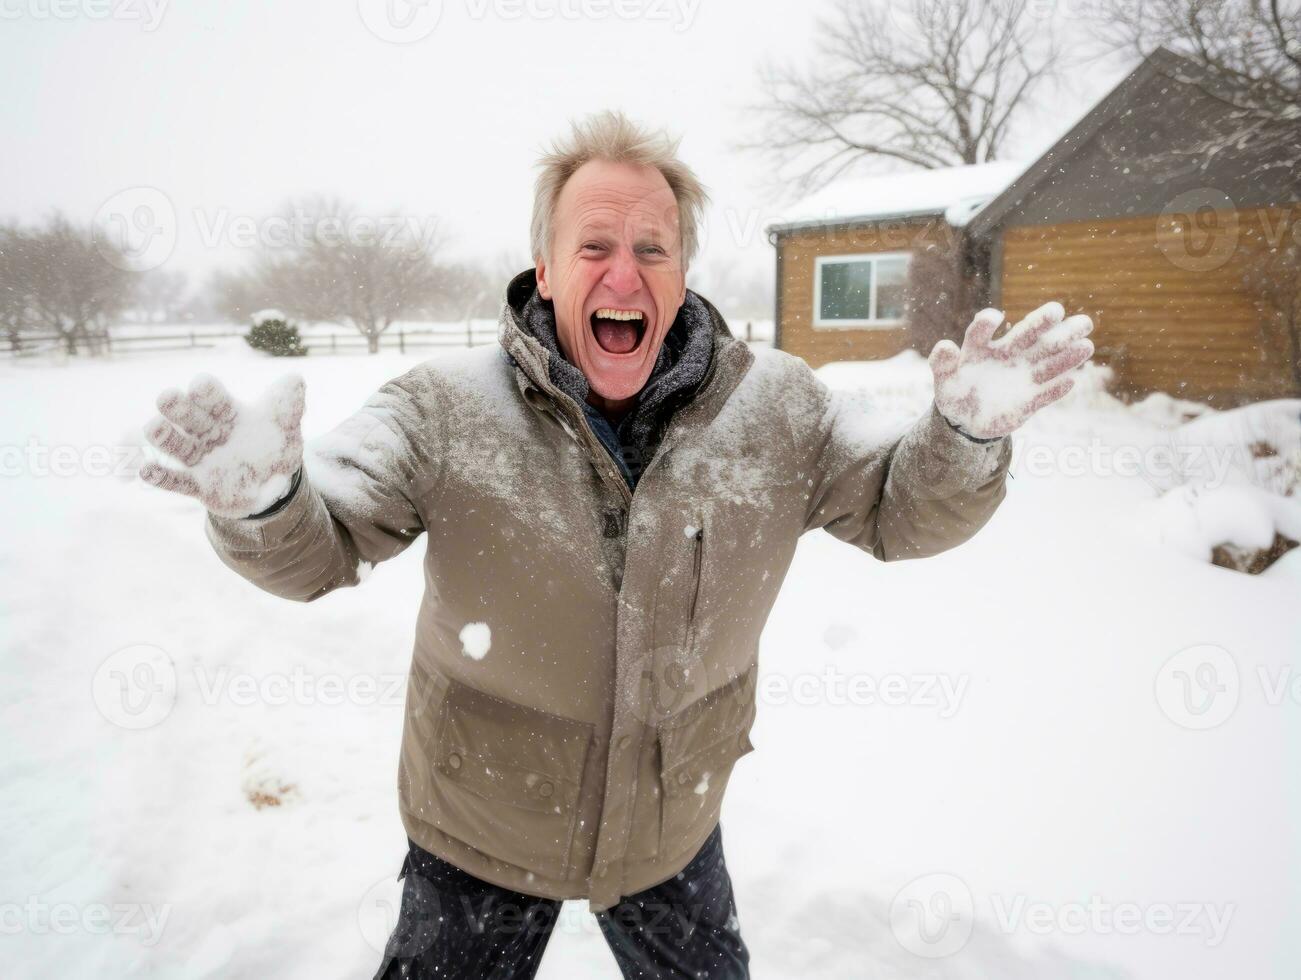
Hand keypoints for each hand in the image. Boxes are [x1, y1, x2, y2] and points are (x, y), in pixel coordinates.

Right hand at [139, 374, 304, 517]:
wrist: (273, 483)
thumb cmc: (274, 447)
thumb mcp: (286, 427)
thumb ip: (288, 405)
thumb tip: (295, 379)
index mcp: (229, 414)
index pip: (216, 400)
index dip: (209, 393)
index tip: (201, 384)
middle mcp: (209, 434)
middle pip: (191, 419)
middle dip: (179, 410)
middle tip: (166, 397)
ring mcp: (201, 459)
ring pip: (179, 447)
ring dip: (165, 438)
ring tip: (151, 428)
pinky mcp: (198, 485)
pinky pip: (177, 482)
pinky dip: (162, 477)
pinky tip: (145, 471)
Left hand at [928, 302, 1093, 438]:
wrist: (968, 420)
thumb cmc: (955, 394)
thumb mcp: (943, 380)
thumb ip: (942, 363)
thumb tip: (946, 345)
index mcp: (981, 348)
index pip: (982, 331)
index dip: (986, 323)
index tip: (994, 317)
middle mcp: (1007, 357)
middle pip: (1028, 337)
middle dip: (1044, 324)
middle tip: (1058, 310)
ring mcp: (1021, 377)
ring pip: (1046, 363)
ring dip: (1065, 355)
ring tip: (1086, 344)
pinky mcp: (1028, 401)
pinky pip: (1045, 394)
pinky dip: (1056, 389)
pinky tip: (1071, 382)